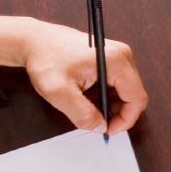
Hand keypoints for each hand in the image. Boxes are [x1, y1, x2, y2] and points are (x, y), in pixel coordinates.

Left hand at [0, 15, 147, 135]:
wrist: (33, 41)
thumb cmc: (44, 58)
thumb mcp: (59, 93)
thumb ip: (82, 114)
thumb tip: (100, 127)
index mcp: (115, 60)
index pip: (137, 98)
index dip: (125, 120)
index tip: (109, 130)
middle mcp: (121, 55)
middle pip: (134, 95)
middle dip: (118, 114)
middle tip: (97, 122)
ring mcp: (116, 55)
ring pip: (126, 91)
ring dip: (110, 106)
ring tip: (87, 108)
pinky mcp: (109, 58)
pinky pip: (116, 84)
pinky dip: (105, 96)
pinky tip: (87, 98)